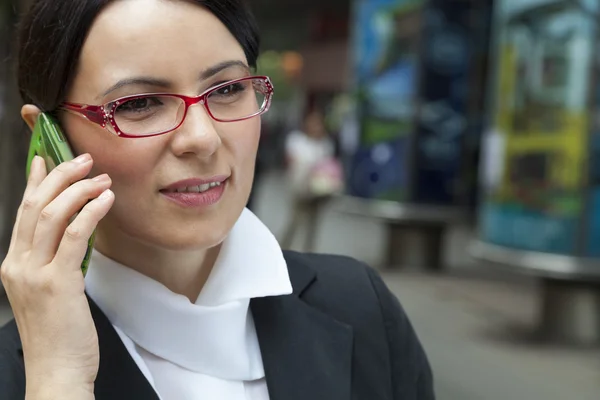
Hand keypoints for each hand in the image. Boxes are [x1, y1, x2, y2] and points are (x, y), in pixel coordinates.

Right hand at [1, 154, 114, 395]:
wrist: (57, 372)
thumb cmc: (59, 335)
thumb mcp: (49, 292)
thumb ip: (54, 262)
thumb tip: (73, 232)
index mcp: (13, 265)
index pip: (22, 212)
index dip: (35, 181)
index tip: (46, 158)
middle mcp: (17, 264)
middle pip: (35, 206)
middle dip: (60, 175)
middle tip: (85, 160)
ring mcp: (34, 274)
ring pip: (52, 215)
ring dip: (79, 189)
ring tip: (101, 178)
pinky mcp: (58, 283)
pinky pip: (75, 235)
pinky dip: (91, 212)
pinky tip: (106, 200)